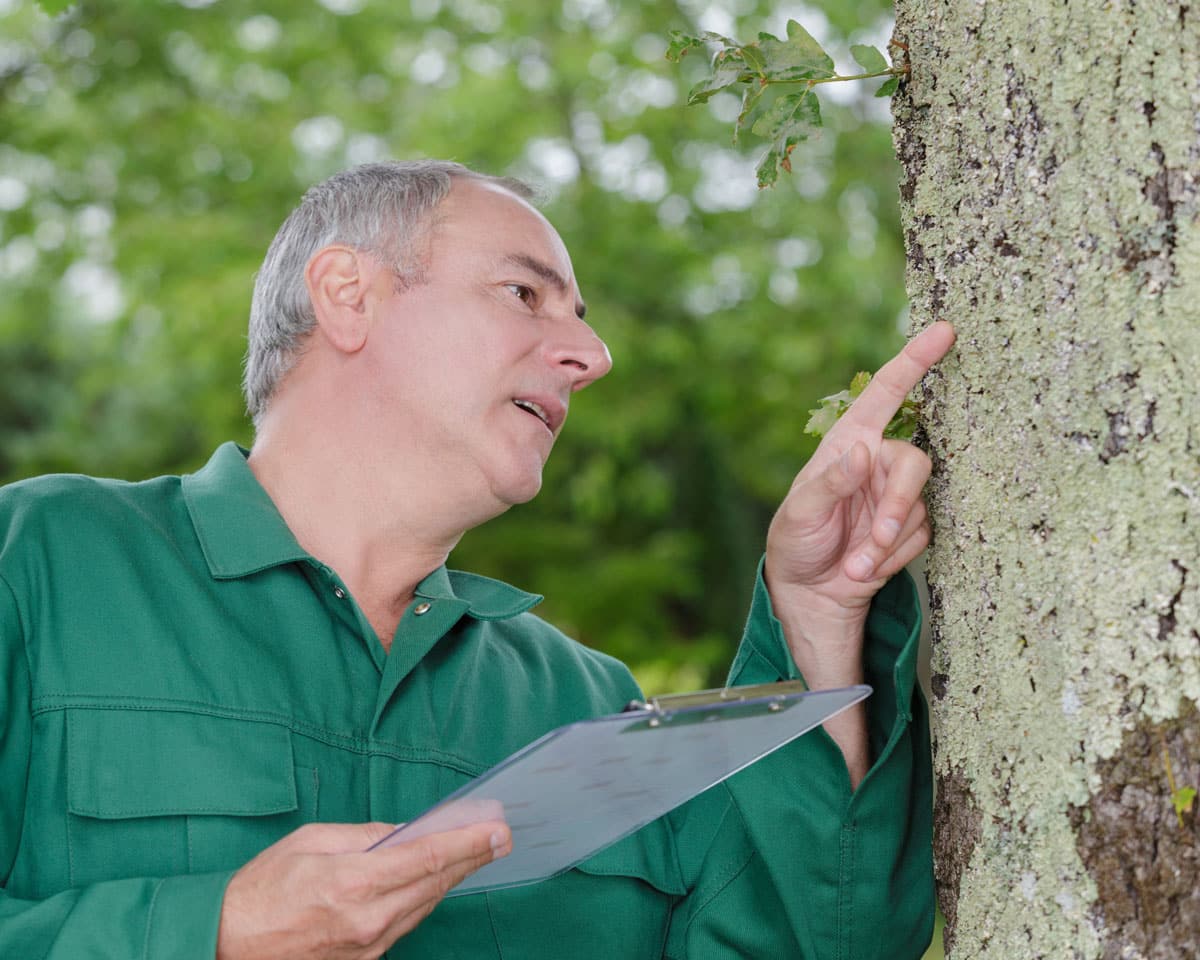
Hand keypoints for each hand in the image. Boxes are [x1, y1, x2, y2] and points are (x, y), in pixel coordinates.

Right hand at [216, 820, 511, 959]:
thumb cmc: (261, 889)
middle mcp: (368, 920)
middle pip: (435, 884)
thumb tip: (404, 830)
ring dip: (450, 878)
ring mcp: (368, 947)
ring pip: (424, 906)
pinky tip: (432, 881)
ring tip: (474, 852)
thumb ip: (364, 836)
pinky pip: (404, 925)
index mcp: (354, 883)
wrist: (225, 946)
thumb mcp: (310, 842)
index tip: (497, 830)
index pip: (428, 858)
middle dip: (471, 858)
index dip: (468, 843)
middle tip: (500, 837)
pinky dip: (422, 899)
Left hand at [765, 321, 955, 674]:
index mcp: (848, 442)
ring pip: (919, 506)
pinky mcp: (910, 525)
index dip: (914, 361)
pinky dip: (892, 557)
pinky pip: (922, 535)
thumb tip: (864, 451)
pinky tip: (864, 567)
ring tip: (854, 564)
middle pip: (914, 464)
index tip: (943, 330)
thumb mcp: (799, 511)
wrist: (810, 590)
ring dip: (888, 542)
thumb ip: (830, 482)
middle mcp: (877, 461)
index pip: (886, 394)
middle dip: (898, 503)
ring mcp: (896, 494)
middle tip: (876, 539)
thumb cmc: (795, 540)